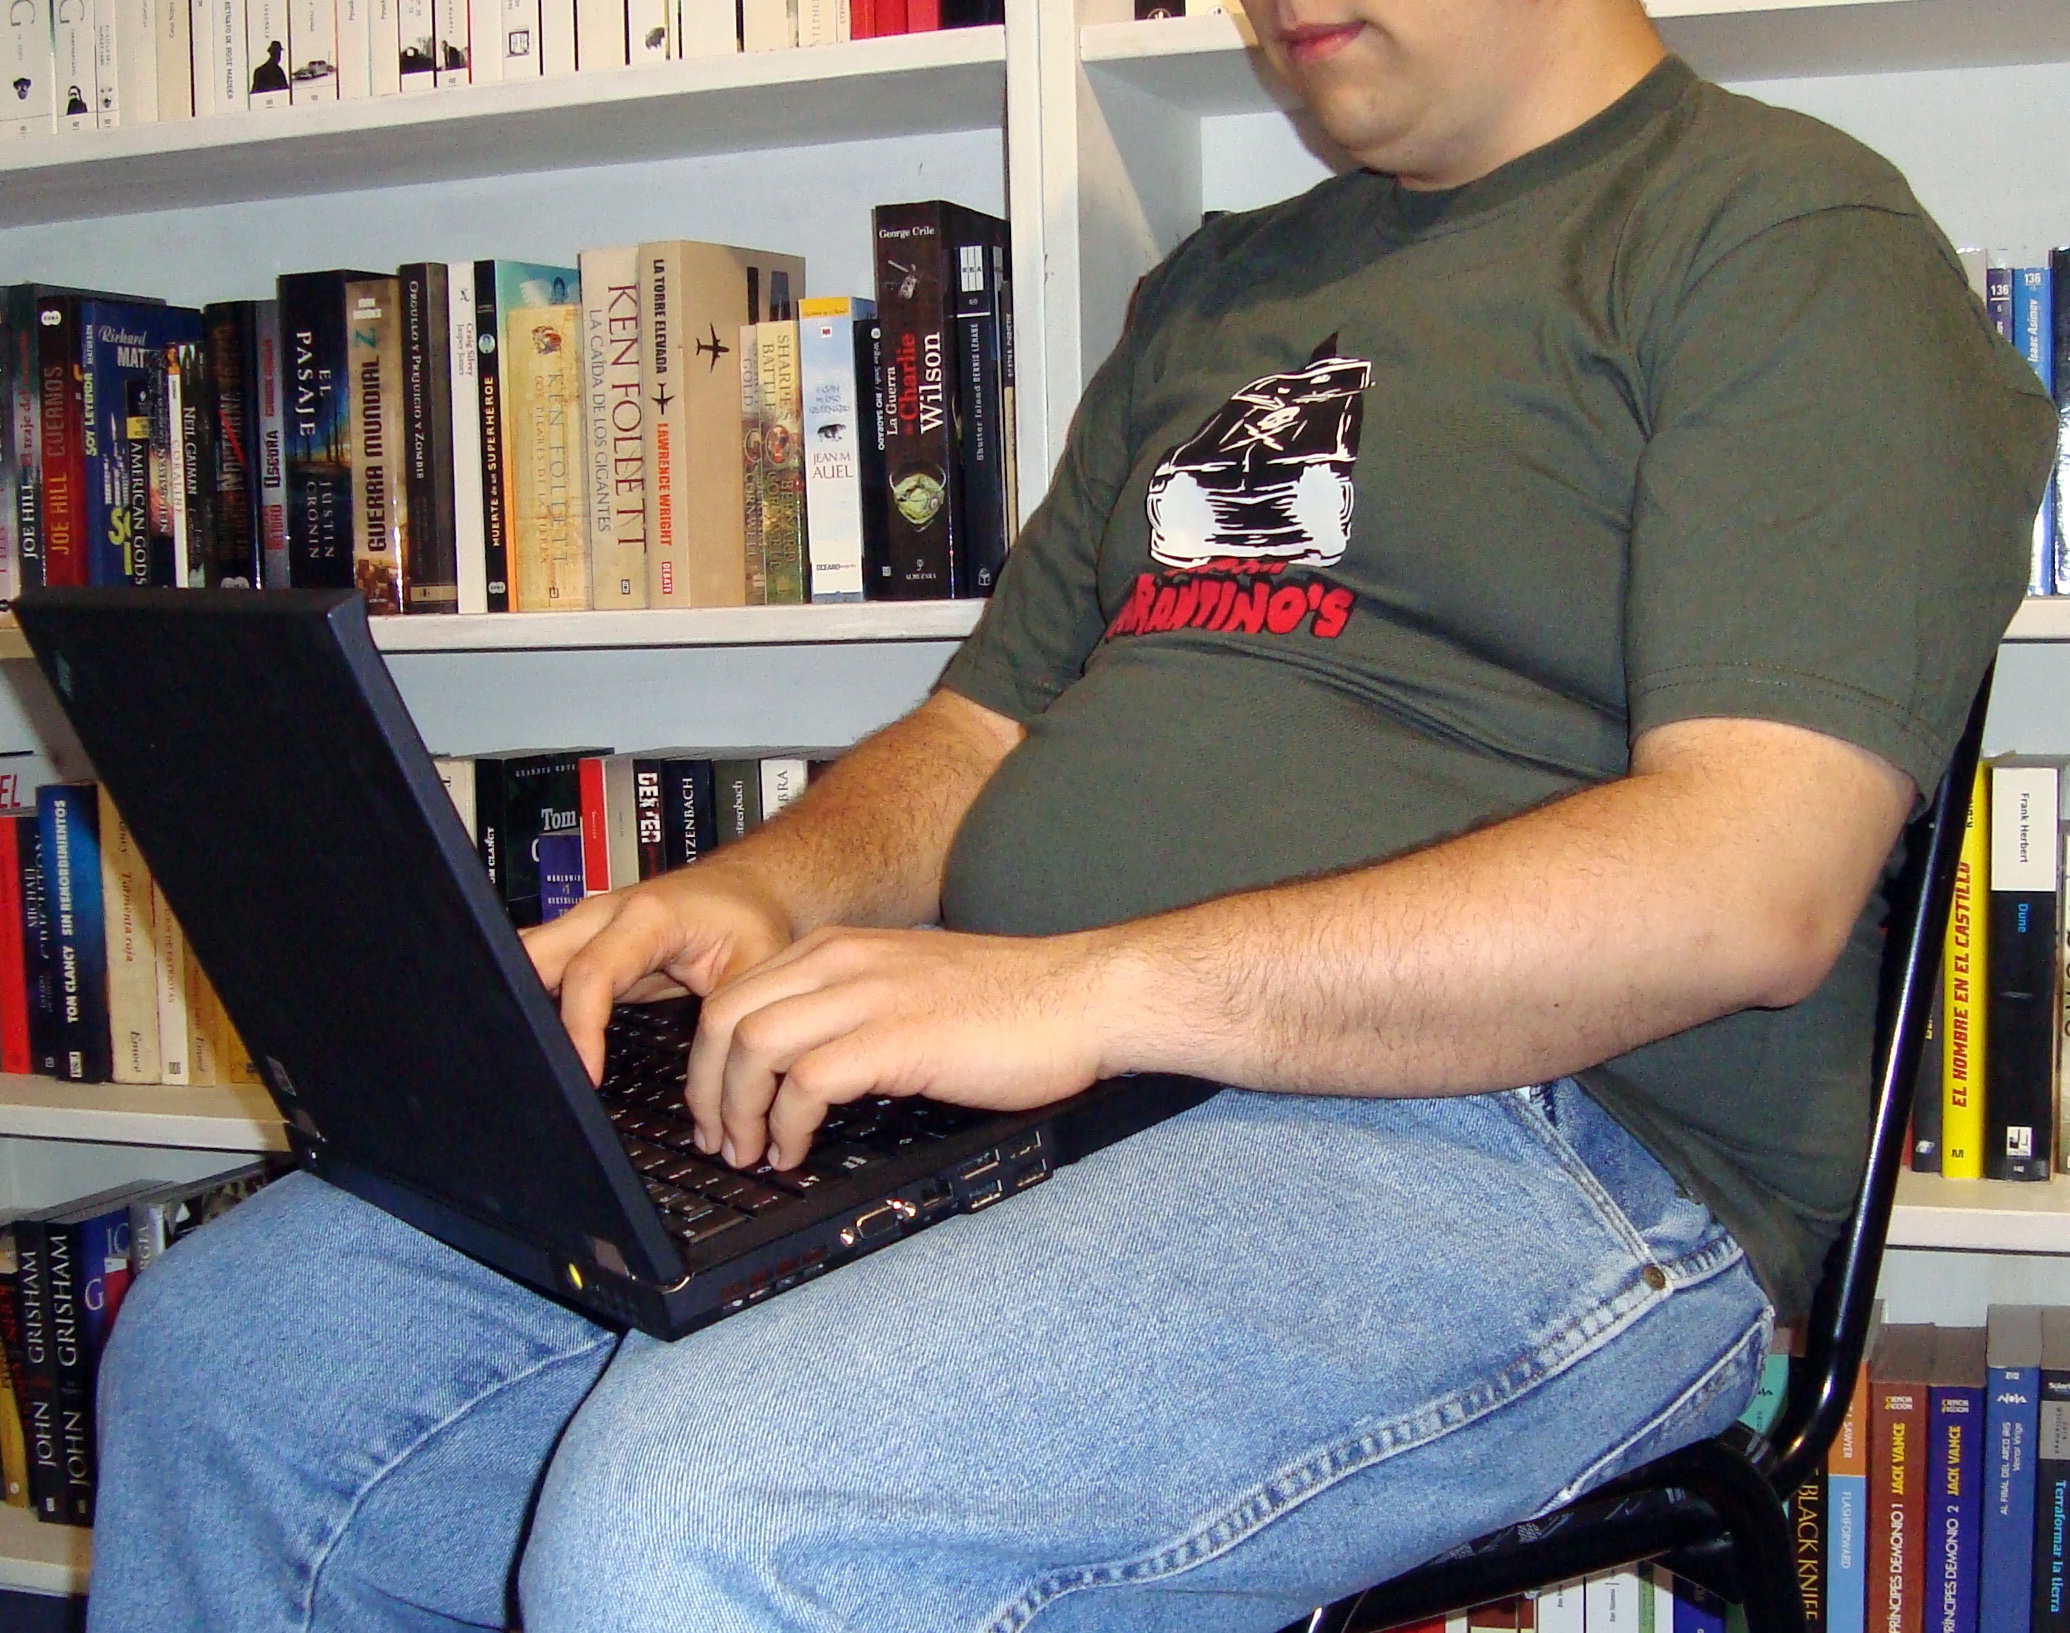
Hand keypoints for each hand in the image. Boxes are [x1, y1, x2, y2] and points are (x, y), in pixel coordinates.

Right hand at [522, 862, 795, 1082]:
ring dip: (520, 1004)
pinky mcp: (579, 947)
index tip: (584, 1075)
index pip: (591, 973)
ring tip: (531, 1060)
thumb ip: (727, 1016)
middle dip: (522, 1009)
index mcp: (646, 917)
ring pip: (524, 959)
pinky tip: (535, 1040)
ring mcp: (584, 928)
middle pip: (532, 957)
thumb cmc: (748, 919)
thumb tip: (708, 1077)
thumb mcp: (755, 965)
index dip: (580, 1027)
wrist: (742, 888)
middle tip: (537, 1067)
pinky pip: (536, 971)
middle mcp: (603, 916)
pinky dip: (530, 1001)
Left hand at [685, 926, 1119, 1169]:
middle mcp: (842, 961)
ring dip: (737, 1111)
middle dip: (706, 1088)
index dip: (709, 1059)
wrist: (1085, 996)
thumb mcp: (912, 988)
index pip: (735, 993)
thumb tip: (812, 1071)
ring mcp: (867, 995)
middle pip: (724, 1016)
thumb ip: (856, 1011)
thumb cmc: (1017, 1003)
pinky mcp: (895, 1037)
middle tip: (721, 1140)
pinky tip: (798, 1152)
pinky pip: (804, 1082)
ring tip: (752, 1153)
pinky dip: (787, 1125)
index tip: (717, 1108)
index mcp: (841, 949)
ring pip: (751, 1046)